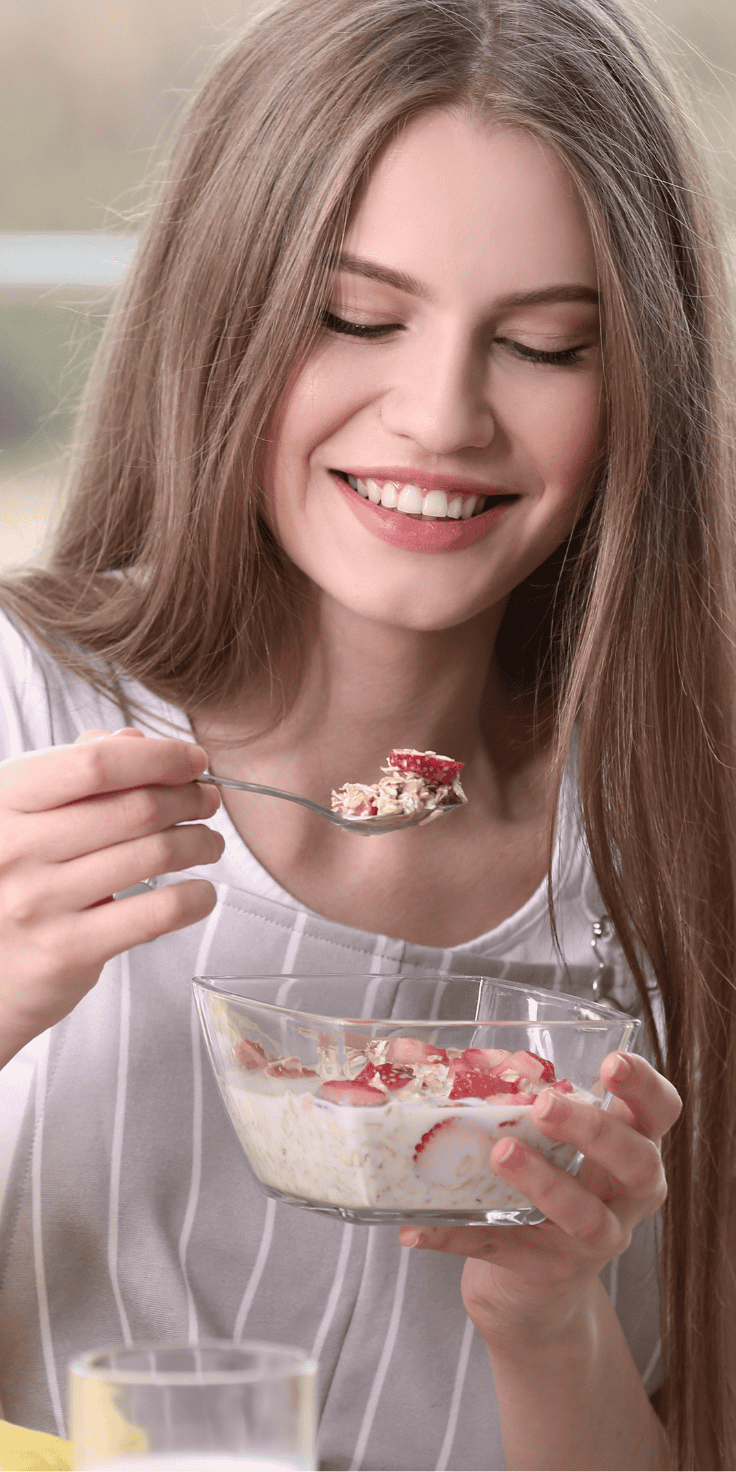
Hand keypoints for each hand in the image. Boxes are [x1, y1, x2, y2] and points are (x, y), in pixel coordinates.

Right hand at [0, 727, 223, 1064]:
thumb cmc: (8, 880)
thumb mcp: (20, 814)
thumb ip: (74, 771)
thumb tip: (134, 740)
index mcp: (4, 801)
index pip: (94, 763)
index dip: (158, 756)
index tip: (194, 759)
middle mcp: (16, 848)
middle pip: (135, 808)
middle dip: (189, 797)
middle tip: (207, 800)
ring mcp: (40, 902)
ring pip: (154, 855)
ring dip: (199, 842)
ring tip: (208, 842)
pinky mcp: (67, 951)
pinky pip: (157, 912)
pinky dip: (195, 897)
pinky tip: (200, 892)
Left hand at [398, 1052, 681, 1347]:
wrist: (531, 1292)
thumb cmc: (542, 1194)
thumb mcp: (550, 1147)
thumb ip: (527, 1105)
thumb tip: (466, 1059)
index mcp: (629, 1150)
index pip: (660, 1112)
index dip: (644, 1086)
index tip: (612, 1063)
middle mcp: (625, 1197)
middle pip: (637, 1163)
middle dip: (594, 1129)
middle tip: (546, 1105)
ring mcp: (592, 1241)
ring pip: (586, 1216)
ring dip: (543, 1181)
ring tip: (500, 1152)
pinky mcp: (547, 1272)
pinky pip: (502, 1250)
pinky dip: (455, 1237)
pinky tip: (416, 1228)